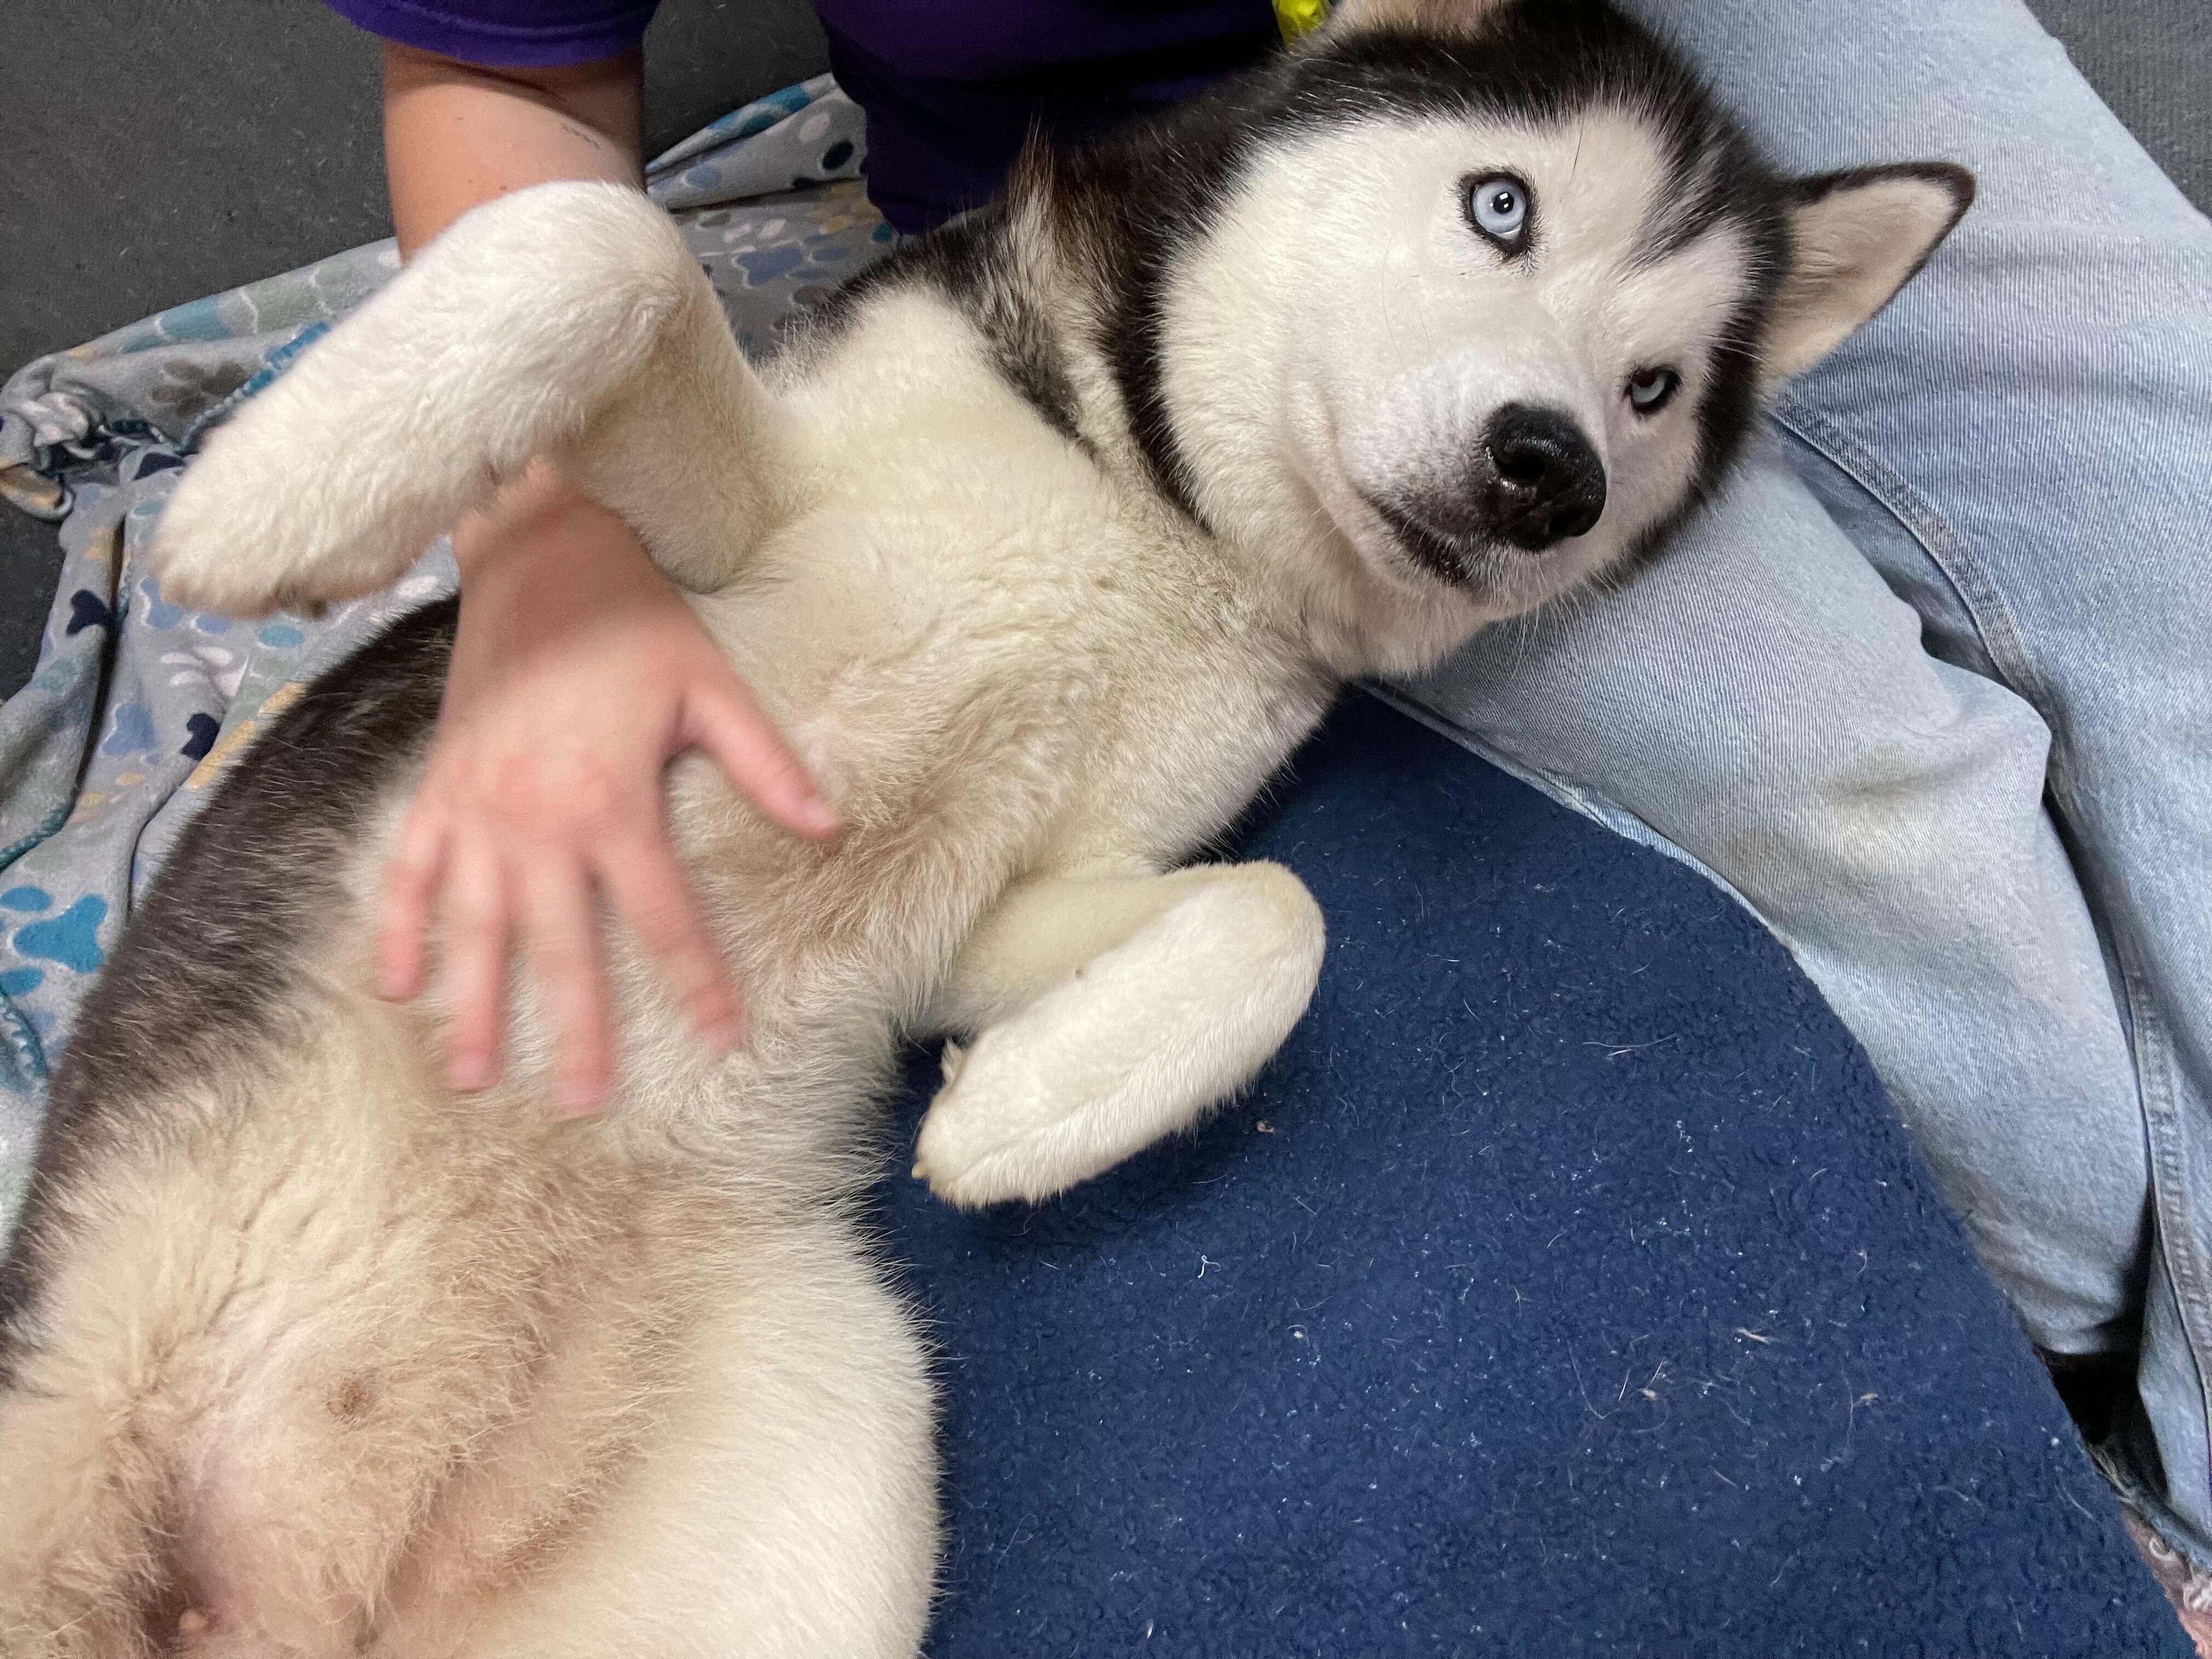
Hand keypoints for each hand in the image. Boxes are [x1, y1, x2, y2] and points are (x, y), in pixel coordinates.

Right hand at [379, 463, 835, 1115]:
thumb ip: (766, 764)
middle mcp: (538, 820)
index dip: (696, 982)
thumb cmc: (633, 621)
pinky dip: (399, 928)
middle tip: (580, 1105)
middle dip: (573, 1029)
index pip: (664, 917)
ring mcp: (478, 809)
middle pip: (559, 947)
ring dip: (472, 1005)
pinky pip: (411, 873)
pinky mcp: (439, 788)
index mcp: (613, 802)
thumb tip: (830, 826)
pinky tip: (395, 985)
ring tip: (472, 1076)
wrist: (536, 557)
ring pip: (473, 928)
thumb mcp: (713, 685)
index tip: (721, 1040)